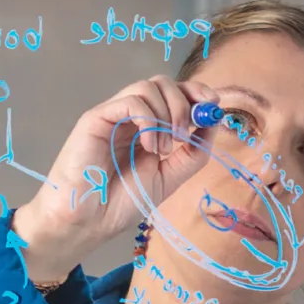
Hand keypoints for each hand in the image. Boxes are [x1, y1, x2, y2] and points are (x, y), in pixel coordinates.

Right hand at [12, 76, 219, 278]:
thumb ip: (193, 153)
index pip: (174, 93)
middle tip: (186, 134)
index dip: (196, 92)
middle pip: (163, 82)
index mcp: (149, 126)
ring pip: (148, 86)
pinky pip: (131, 101)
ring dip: (168, 114)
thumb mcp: (170, 177)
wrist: (89, 220)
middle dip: (185, 101)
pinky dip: (150, 120)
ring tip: (166, 148)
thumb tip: (212, 123)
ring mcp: (114, 115)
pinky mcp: (96, 118)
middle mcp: (131, 116)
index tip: (214, 104)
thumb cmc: (123, 201)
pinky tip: (150, 147)